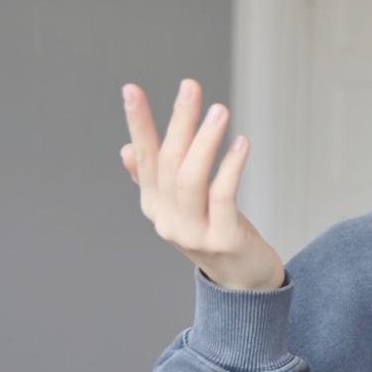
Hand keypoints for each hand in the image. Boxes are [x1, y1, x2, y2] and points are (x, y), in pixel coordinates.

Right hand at [119, 79, 285, 290]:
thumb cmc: (215, 235)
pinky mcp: (223, 239)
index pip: (144, 158)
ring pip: (192, 178)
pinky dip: (230, 166)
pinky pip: (223, 195)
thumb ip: (154, 181)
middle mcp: (167, 220)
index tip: (132, 89)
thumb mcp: (182, 208)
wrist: (244, 284)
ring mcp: (193, 233)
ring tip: (219, 110)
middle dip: (179, 122)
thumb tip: (127, 150)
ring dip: (205, 140)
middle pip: (169, 163)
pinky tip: (241, 143)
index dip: (138, 124)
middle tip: (191, 87)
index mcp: (154, 207)